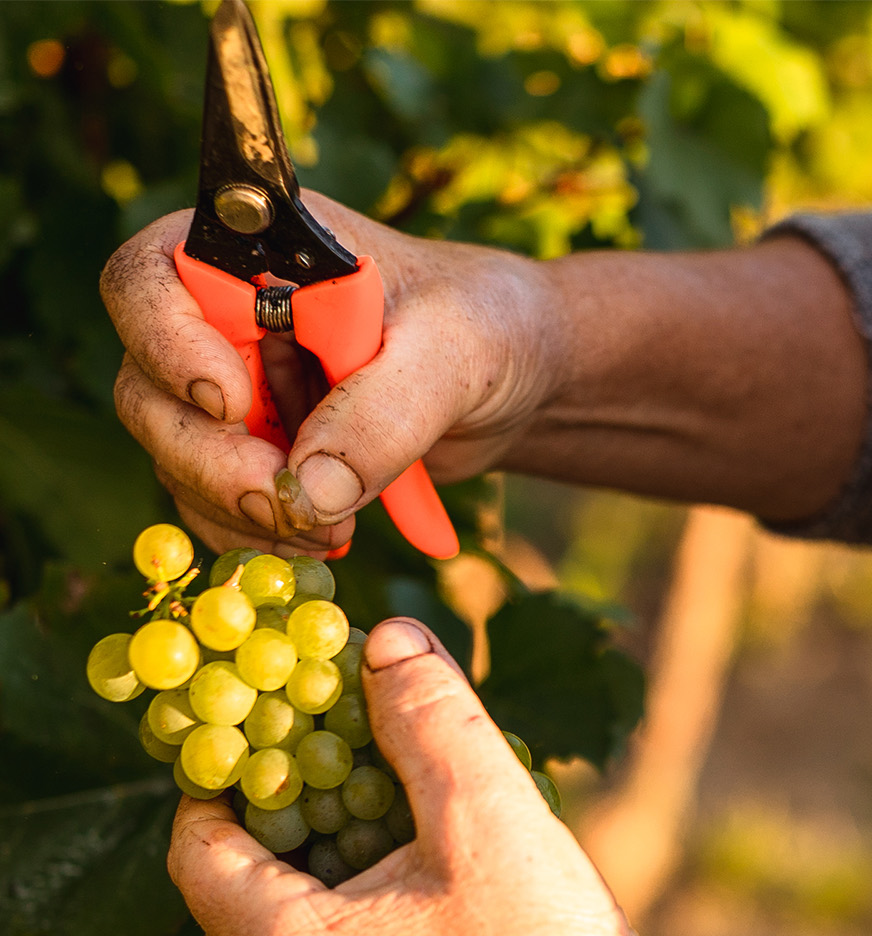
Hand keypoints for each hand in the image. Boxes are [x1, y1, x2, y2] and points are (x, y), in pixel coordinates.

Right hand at [100, 201, 557, 557]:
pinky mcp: (252, 450)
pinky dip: (252, 533)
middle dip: (209, 458)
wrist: (513, 381)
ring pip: (175, 456)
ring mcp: (231, 389)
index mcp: (257, 251)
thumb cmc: (488, 329)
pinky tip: (319, 539)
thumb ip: (384, 412)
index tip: (232, 401)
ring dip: (237, 508)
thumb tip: (305, 492)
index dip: (167, 344)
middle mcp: (224, 317)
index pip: (148, 277)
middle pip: (148, 389)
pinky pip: (210, 503)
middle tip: (281, 501)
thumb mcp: (454, 353)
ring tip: (329, 530)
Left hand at [167, 617, 663, 935]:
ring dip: (314, 910)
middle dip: (276, 842)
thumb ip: (426, 711)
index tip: (268, 744)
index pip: (196, 847)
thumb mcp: (487, 807)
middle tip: (334, 790)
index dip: (221, 782)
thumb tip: (387, 639)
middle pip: (234, 910)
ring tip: (384, 860)